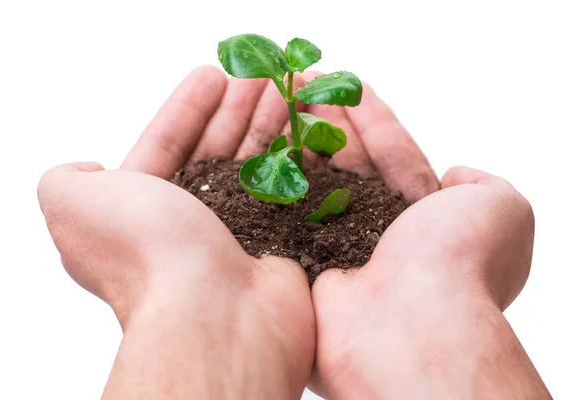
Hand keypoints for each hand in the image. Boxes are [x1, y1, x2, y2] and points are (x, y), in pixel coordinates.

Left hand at [37, 66, 314, 398]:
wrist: (215, 314)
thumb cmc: (147, 251)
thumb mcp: (73, 203)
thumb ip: (65, 179)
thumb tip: (86, 170)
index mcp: (140, 215)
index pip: (164, 148)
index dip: (186, 110)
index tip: (214, 75)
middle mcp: (186, 229)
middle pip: (215, 153)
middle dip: (236, 111)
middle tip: (262, 76)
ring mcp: (235, 239)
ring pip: (254, 170)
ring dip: (269, 126)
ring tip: (289, 91)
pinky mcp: (275, 247)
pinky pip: (286, 194)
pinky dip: (296, 160)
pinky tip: (308, 131)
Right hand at [301, 78, 548, 397]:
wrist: (409, 323)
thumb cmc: (460, 261)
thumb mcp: (504, 209)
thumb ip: (485, 186)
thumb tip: (454, 178)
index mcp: (425, 218)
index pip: (395, 155)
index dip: (372, 119)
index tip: (349, 85)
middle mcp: (380, 233)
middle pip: (349, 164)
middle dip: (329, 120)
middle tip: (303, 83)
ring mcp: (338, 246)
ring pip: (316, 180)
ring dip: (301, 136)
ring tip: (282, 95)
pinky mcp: (304, 261)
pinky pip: (290, 208)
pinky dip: (280, 172)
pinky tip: (268, 137)